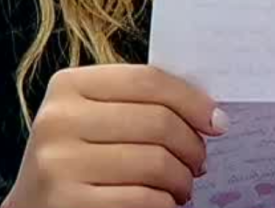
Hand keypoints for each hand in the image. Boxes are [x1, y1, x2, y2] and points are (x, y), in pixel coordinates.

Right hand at [2, 64, 226, 207]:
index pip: (146, 80)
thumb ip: (135, 105)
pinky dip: (165, 205)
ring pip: (155, 163)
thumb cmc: (75, 160)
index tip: (216, 121)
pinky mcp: (68, 202)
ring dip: (182, 180)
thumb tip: (207, 112)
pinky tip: (163, 204)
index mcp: (67, 86)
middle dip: (192, 146)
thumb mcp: (91, 119)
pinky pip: (143, 199)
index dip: (191, 100)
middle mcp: (58, 120)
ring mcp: (60, 163)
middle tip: (199, 162)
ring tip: (182, 187)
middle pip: (157, 122)